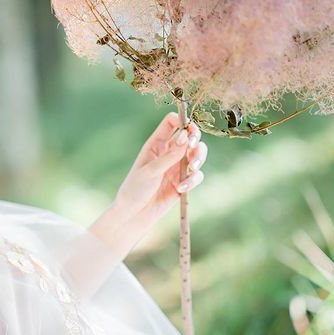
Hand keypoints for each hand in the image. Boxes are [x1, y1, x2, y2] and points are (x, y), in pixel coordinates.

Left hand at [113, 112, 206, 226]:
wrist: (134, 214)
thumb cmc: (135, 189)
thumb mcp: (150, 171)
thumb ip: (169, 155)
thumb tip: (186, 136)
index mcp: (156, 143)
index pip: (172, 122)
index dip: (182, 120)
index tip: (187, 130)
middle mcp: (169, 152)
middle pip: (190, 135)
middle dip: (195, 139)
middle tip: (192, 147)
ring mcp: (177, 166)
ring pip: (198, 153)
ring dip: (199, 158)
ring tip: (192, 169)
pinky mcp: (184, 181)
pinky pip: (197, 175)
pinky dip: (193, 180)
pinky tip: (180, 189)